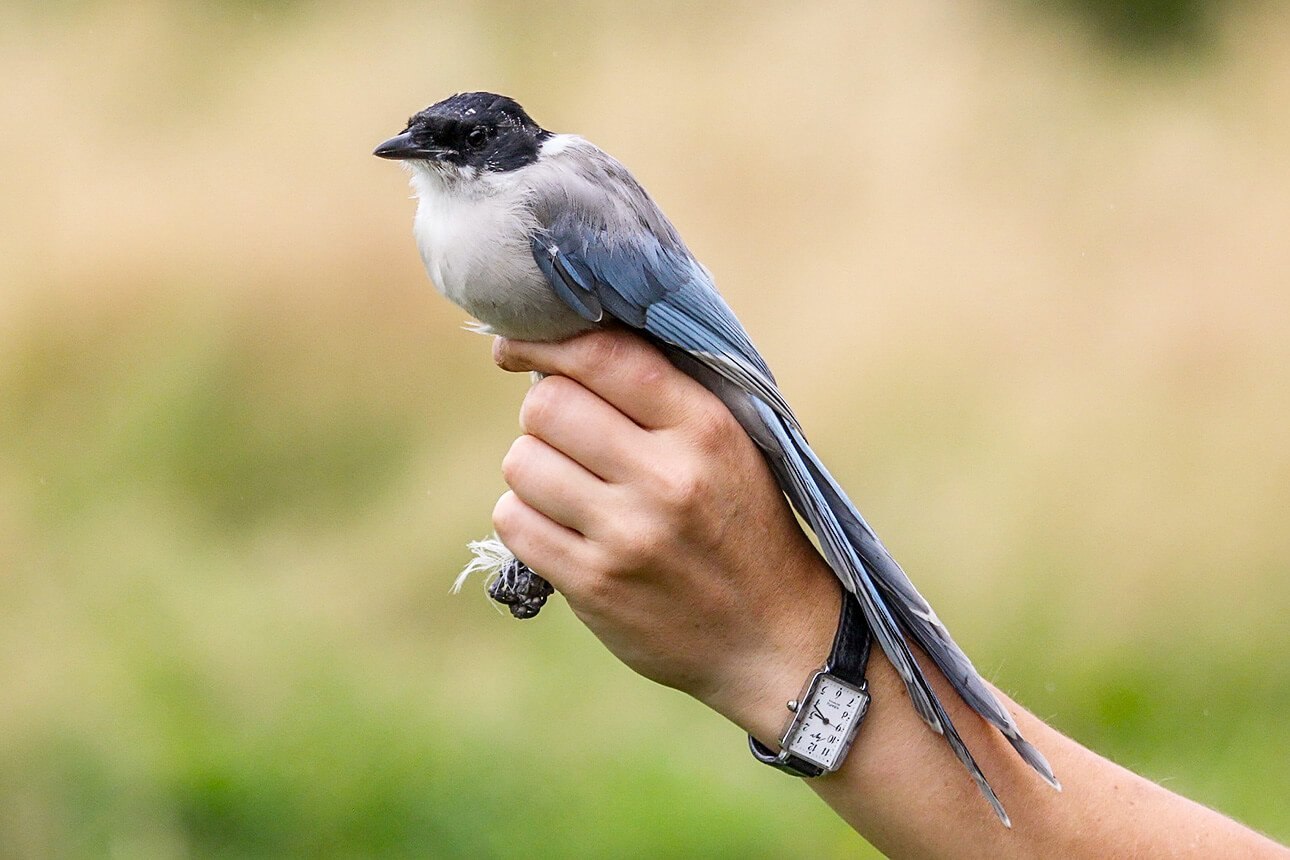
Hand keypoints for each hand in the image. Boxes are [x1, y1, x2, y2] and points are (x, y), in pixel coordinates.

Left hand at [491, 329, 838, 734]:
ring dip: (533, 469)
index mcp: (705, 428)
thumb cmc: (743, 524)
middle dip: (545, 415)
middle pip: (546, 407)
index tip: (516, 347)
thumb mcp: (733, 444)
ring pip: (521, 463)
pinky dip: (525, 517)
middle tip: (569, 436)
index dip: (545, 341)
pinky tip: (562, 526)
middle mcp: (666, 477)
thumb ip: (666, 392)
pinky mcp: (594, 584)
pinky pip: (514, 521)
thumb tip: (569, 343)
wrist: (772, 638)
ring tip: (571, 487)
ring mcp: (627, 535)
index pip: (605, 357)